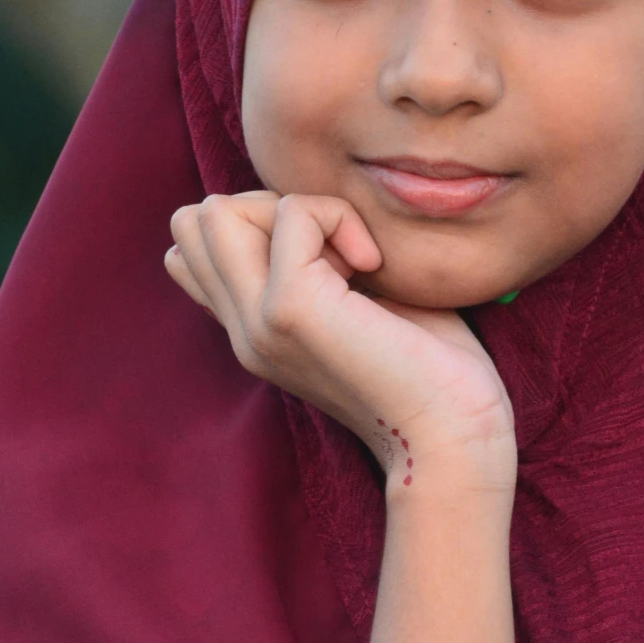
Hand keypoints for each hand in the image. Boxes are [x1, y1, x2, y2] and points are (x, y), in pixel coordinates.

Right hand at [165, 192, 514, 492]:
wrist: (453, 436)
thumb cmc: (431, 370)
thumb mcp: (357, 305)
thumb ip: (320, 263)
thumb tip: (306, 206)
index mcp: (252, 332)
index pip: (191, 250)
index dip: (253, 225)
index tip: (323, 256)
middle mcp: (242, 331)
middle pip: (191, 222)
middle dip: (263, 208)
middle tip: (331, 251)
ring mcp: (257, 322)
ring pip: (216, 211)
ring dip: (292, 211)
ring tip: (346, 259)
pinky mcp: (290, 309)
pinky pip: (292, 212)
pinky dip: (339, 216)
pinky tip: (373, 264)